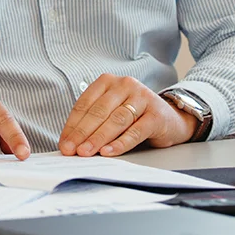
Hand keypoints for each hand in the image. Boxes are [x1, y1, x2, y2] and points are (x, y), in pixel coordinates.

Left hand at [58, 75, 197, 156]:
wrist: (170, 119)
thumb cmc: (134, 117)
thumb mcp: (111, 112)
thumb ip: (93, 122)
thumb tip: (70, 142)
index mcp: (109, 81)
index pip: (85, 104)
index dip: (73, 125)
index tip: (64, 143)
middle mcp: (125, 85)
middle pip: (99, 111)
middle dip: (82, 133)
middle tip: (71, 150)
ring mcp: (142, 97)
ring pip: (116, 120)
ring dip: (98, 138)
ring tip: (86, 152)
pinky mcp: (156, 114)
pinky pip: (135, 130)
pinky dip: (120, 143)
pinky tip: (108, 152)